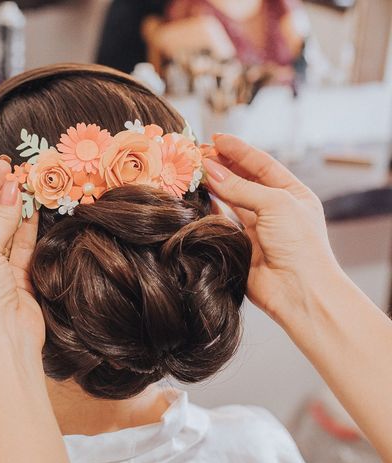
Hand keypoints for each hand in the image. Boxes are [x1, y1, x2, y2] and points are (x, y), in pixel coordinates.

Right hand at [203, 134, 339, 327]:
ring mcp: (258, 228)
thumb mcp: (275, 204)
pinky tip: (198, 198)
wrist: (299, 291)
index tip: (215, 139)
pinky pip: (222, 222)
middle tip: (197, 154)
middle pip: (244, 180)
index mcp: (292, 194)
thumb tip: (210, 171)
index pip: (261, 164)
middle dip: (222, 165)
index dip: (238, 150)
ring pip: (231, 200)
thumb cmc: (300, 245)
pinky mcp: (241, 246)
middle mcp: (275, 209)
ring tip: (194, 172)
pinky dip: (210, 209)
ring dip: (214, 185)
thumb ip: (241, 187)